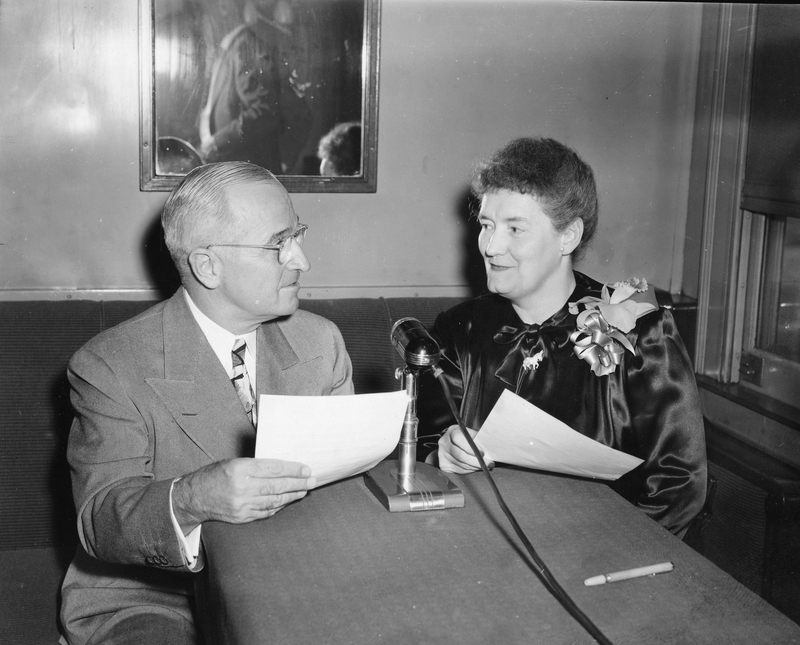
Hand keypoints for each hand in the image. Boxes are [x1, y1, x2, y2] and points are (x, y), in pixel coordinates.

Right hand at [172, 458, 314, 532]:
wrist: (192, 498)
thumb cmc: (213, 476)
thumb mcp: (233, 462)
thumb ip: (255, 466)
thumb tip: (283, 467)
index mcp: (239, 469)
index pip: (273, 468)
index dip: (292, 469)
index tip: (305, 469)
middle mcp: (241, 488)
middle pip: (277, 485)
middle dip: (298, 483)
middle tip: (312, 480)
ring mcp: (242, 505)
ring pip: (274, 500)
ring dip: (292, 495)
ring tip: (304, 490)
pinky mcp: (242, 517)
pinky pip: (266, 512)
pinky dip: (279, 506)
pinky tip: (288, 500)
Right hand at [437, 424, 491, 473]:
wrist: (448, 445)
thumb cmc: (462, 438)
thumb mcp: (468, 433)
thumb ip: (476, 437)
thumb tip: (489, 445)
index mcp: (452, 432)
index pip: (458, 439)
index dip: (471, 447)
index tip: (482, 453)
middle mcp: (445, 443)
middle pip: (460, 455)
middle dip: (476, 461)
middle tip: (488, 463)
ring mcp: (443, 455)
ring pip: (461, 464)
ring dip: (475, 467)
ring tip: (484, 466)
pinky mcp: (444, 465)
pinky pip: (459, 470)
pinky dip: (470, 470)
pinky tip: (475, 467)